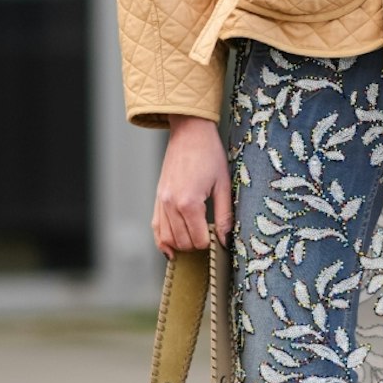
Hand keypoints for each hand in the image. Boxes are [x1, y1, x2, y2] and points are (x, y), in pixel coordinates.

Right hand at [152, 115, 228, 252]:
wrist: (189, 133)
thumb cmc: (209, 155)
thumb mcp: (224, 185)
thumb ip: (225, 216)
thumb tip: (225, 240)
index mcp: (189, 203)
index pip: (198, 240)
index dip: (211, 243)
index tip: (220, 237)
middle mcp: (170, 205)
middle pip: (182, 242)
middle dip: (197, 245)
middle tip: (210, 238)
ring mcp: (161, 202)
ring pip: (166, 239)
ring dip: (181, 245)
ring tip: (195, 242)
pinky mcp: (157, 199)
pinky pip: (156, 227)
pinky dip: (162, 241)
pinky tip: (172, 249)